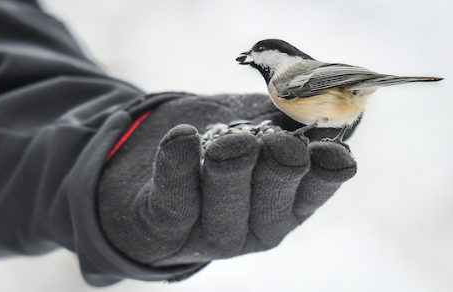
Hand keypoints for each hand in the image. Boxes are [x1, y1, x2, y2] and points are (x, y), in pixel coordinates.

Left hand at [97, 93, 356, 266]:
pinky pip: (175, 199)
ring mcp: (211, 232)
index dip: (325, 174)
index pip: (314, 192)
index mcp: (284, 202)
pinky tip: (182, 136)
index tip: (328, 150)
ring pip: (227, 206)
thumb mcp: (249, 120)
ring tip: (230, 141)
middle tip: (275, 142)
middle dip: (278, 170)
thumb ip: (279, 112)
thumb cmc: (213, 139)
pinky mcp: (167, 228)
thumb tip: (312, 86)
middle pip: (273, 202)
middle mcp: (253, 225)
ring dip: (232, 169)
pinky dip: (179, 165)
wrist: (154, 165)